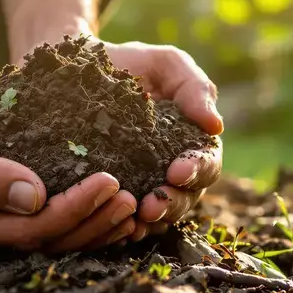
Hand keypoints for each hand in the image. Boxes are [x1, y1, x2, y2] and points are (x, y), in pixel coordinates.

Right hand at [0, 67, 137, 251]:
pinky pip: (36, 218)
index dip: (72, 211)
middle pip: (41, 241)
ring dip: (87, 224)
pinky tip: (103, 200)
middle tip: (131, 196)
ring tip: (129, 204)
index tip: (110, 181)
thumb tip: (32, 199)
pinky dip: (72, 212)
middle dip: (89, 223)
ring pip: (43, 235)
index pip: (27, 230)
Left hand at [102, 41, 223, 241]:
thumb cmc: (128, 64)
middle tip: (152, 206)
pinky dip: (124, 227)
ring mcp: (145, 185)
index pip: (206, 162)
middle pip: (187, 196)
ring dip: (152, 221)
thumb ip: (194, 88)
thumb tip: (216, 125)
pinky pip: (126, 220)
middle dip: (172, 203)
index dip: (197, 170)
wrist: (76, 71)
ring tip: (135, 220)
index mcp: (192, 141)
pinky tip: (115, 228)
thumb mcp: (165, 64)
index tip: (177, 170)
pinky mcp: (116, 195)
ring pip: (160, 215)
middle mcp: (173, 168)